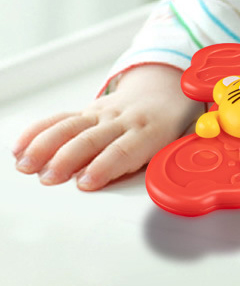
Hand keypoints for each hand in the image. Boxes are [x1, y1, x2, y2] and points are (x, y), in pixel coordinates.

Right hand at [12, 64, 202, 190]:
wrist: (164, 89)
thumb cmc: (166, 127)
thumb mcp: (172, 148)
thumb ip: (158, 169)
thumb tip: (154, 196)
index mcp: (149, 131)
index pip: (124, 150)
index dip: (104, 166)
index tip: (85, 182)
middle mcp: (123, 119)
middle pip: (92, 139)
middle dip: (68, 158)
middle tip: (49, 178)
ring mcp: (103, 114)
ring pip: (71, 127)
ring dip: (46, 146)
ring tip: (27, 165)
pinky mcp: (87, 110)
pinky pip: (60, 118)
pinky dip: (38, 131)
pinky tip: (20, 146)